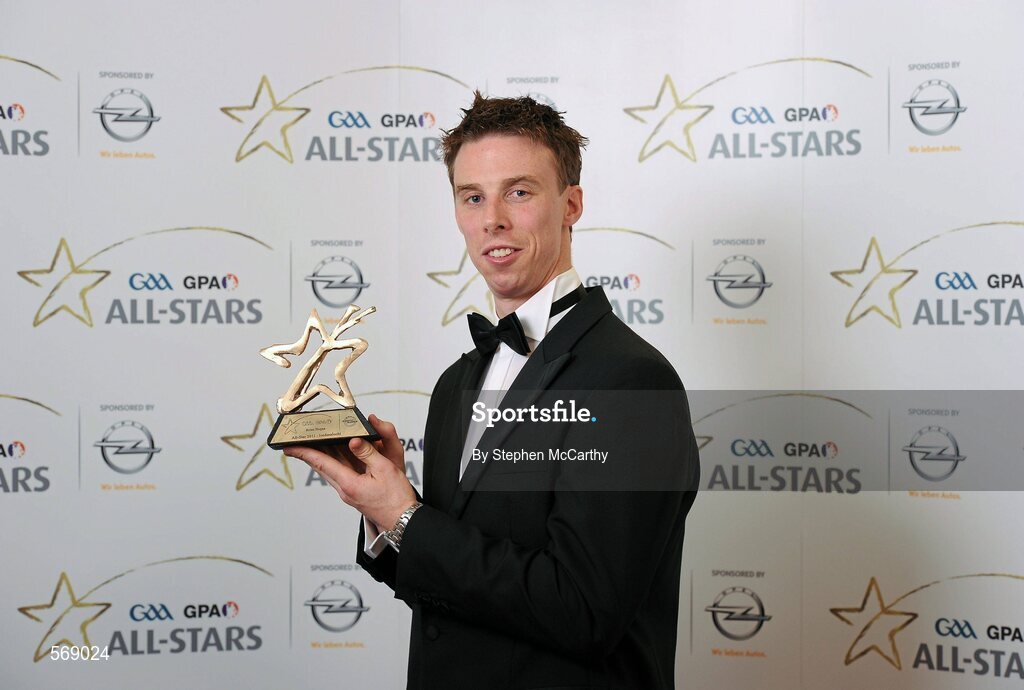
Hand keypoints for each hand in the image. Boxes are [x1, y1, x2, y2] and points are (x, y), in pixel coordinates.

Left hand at [283, 414, 416, 529]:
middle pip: (321, 468)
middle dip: (308, 453)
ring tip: (313, 444)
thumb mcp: (385, 469)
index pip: (321, 464)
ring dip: (320, 458)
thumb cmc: (397, 498)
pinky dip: (334, 463)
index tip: (289, 447)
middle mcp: (345, 490)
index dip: (304, 453)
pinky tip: (337, 456)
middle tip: (297, 442)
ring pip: (329, 472)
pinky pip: (339, 475)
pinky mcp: (355, 494)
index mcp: (349, 484)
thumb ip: (368, 453)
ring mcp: (349, 493)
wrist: (403, 520)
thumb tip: (353, 440)